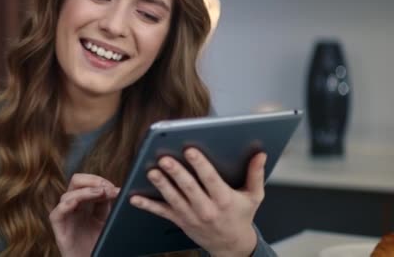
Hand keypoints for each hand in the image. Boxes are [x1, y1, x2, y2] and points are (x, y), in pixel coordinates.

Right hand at [49, 173, 119, 256]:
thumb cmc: (97, 244)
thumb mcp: (105, 221)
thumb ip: (106, 205)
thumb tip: (115, 189)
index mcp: (83, 203)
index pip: (86, 182)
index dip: (100, 181)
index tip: (115, 188)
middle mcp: (73, 207)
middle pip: (76, 183)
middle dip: (92, 180)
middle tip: (108, 188)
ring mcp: (65, 218)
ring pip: (67, 196)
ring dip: (85, 191)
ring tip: (101, 193)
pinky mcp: (60, 230)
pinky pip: (57, 214)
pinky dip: (66, 205)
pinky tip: (77, 202)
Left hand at [129, 148, 266, 256]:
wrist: (232, 246)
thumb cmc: (241, 217)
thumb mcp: (253, 197)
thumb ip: (255, 174)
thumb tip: (260, 154)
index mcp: (224, 199)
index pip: (211, 179)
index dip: (200, 165)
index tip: (190, 150)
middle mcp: (207, 208)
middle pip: (189, 188)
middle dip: (176, 173)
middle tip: (165, 159)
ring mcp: (191, 216)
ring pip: (174, 198)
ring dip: (161, 185)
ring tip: (151, 171)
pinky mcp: (180, 221)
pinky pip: (161, 212)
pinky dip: (147, 205)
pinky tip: (135, 197)